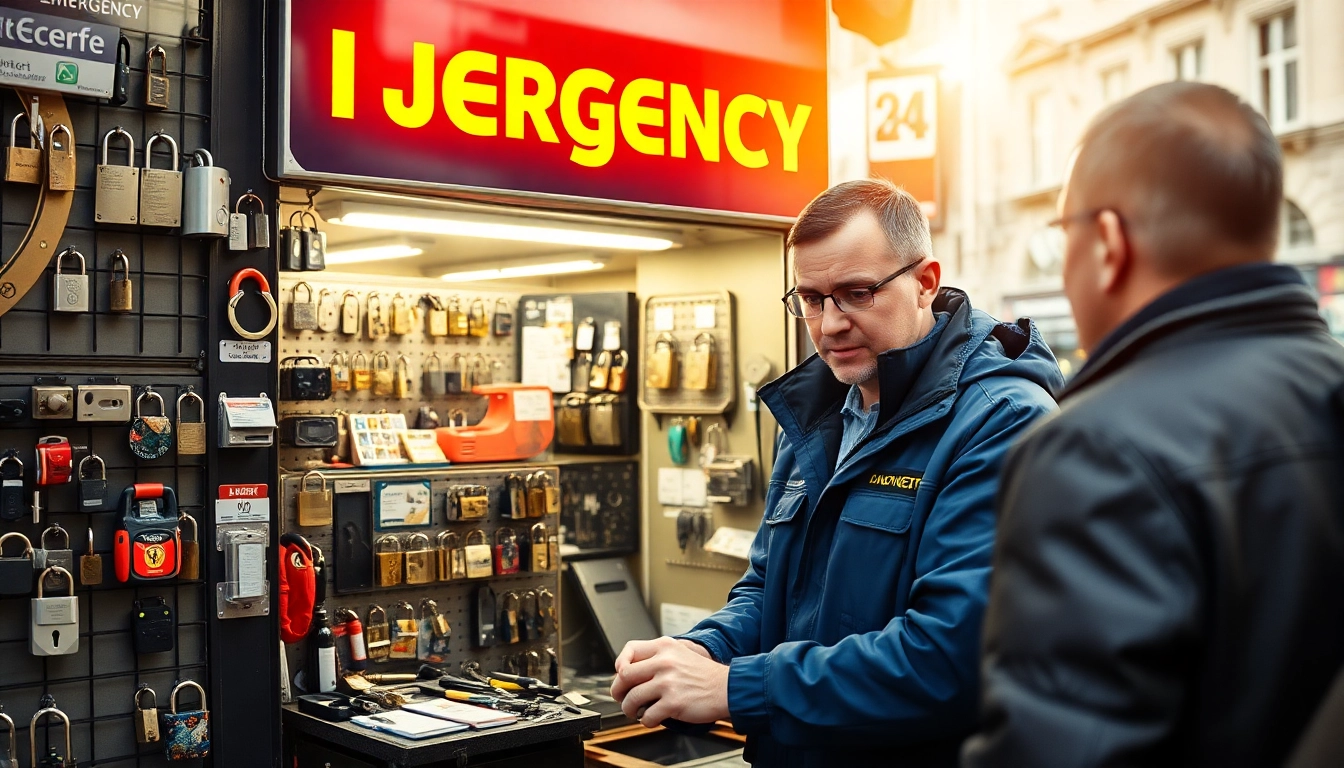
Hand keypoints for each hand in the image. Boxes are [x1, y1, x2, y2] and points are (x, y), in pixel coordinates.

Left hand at [611, 636, 729, 726]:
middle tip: (622, 698)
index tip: (620, 675)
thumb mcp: (681, 653)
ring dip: (630, 709)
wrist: (728, 688)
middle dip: (619, 691)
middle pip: (625, 676)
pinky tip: (652, 719)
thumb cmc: (705, 675)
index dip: (620, 664)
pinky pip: (647, 716)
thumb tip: (629, 670)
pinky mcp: (674, 702)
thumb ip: (658, 657)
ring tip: (635, 712)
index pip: (630, 649)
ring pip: (632, 698)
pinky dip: (646, 721)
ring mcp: (668, 682)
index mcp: (665, 647)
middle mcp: (664, 662)